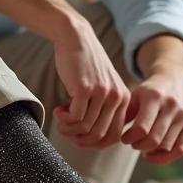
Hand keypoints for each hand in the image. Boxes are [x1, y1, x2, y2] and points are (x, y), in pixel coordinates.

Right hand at [52, 16, 130, 149]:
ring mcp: (102, 93)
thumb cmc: (85, 65)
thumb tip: (88, 137)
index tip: (80, 140)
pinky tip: (58, 111)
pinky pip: (75, 117)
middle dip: (80, 139)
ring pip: (86, 128)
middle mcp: (116, 97)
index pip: (114, 136)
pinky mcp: (85, 88)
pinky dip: (64, 119)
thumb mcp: (102, 88)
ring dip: (69, 129)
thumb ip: (102, 110)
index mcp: (123, 99)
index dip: (95, 144)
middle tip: (66, 132)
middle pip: (99, 135)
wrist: (76, 38)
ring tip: (60, 121)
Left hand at [121, 65, 182, 164]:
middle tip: (132, 143)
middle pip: (154, 139)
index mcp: (154, 96)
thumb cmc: (149, 91)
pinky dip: (165, 158)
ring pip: (166, 146)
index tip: (124, 138)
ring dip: (150, 151)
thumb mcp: (135, 96)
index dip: (129, 138)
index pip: (141, 128)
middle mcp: (172, 105)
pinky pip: (180, 149)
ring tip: (142, 146)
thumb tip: (113, 135)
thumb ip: (125, 114)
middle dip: (138, 146)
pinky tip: (152, 156)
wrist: (173, 78)